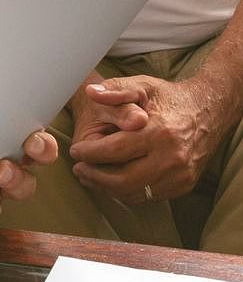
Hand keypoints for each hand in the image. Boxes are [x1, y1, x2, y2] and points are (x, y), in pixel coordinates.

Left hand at [69, 75, 222, 203]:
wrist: (207, 112)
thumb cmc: (169, 97)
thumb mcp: (142, 85)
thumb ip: (115, 89)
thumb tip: (90, 92)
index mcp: (159, 132)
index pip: (115, 150)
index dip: (90, 153)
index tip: (75, 151)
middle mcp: (172, 158)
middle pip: (123, 179)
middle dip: (94, 176)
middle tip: (78, 168)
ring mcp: (179, 176)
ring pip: (134, 193)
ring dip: (107, 188)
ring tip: (90, 176)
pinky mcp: (183, 186)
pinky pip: (148, 196)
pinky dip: (126, 192)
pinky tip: (112, 181)